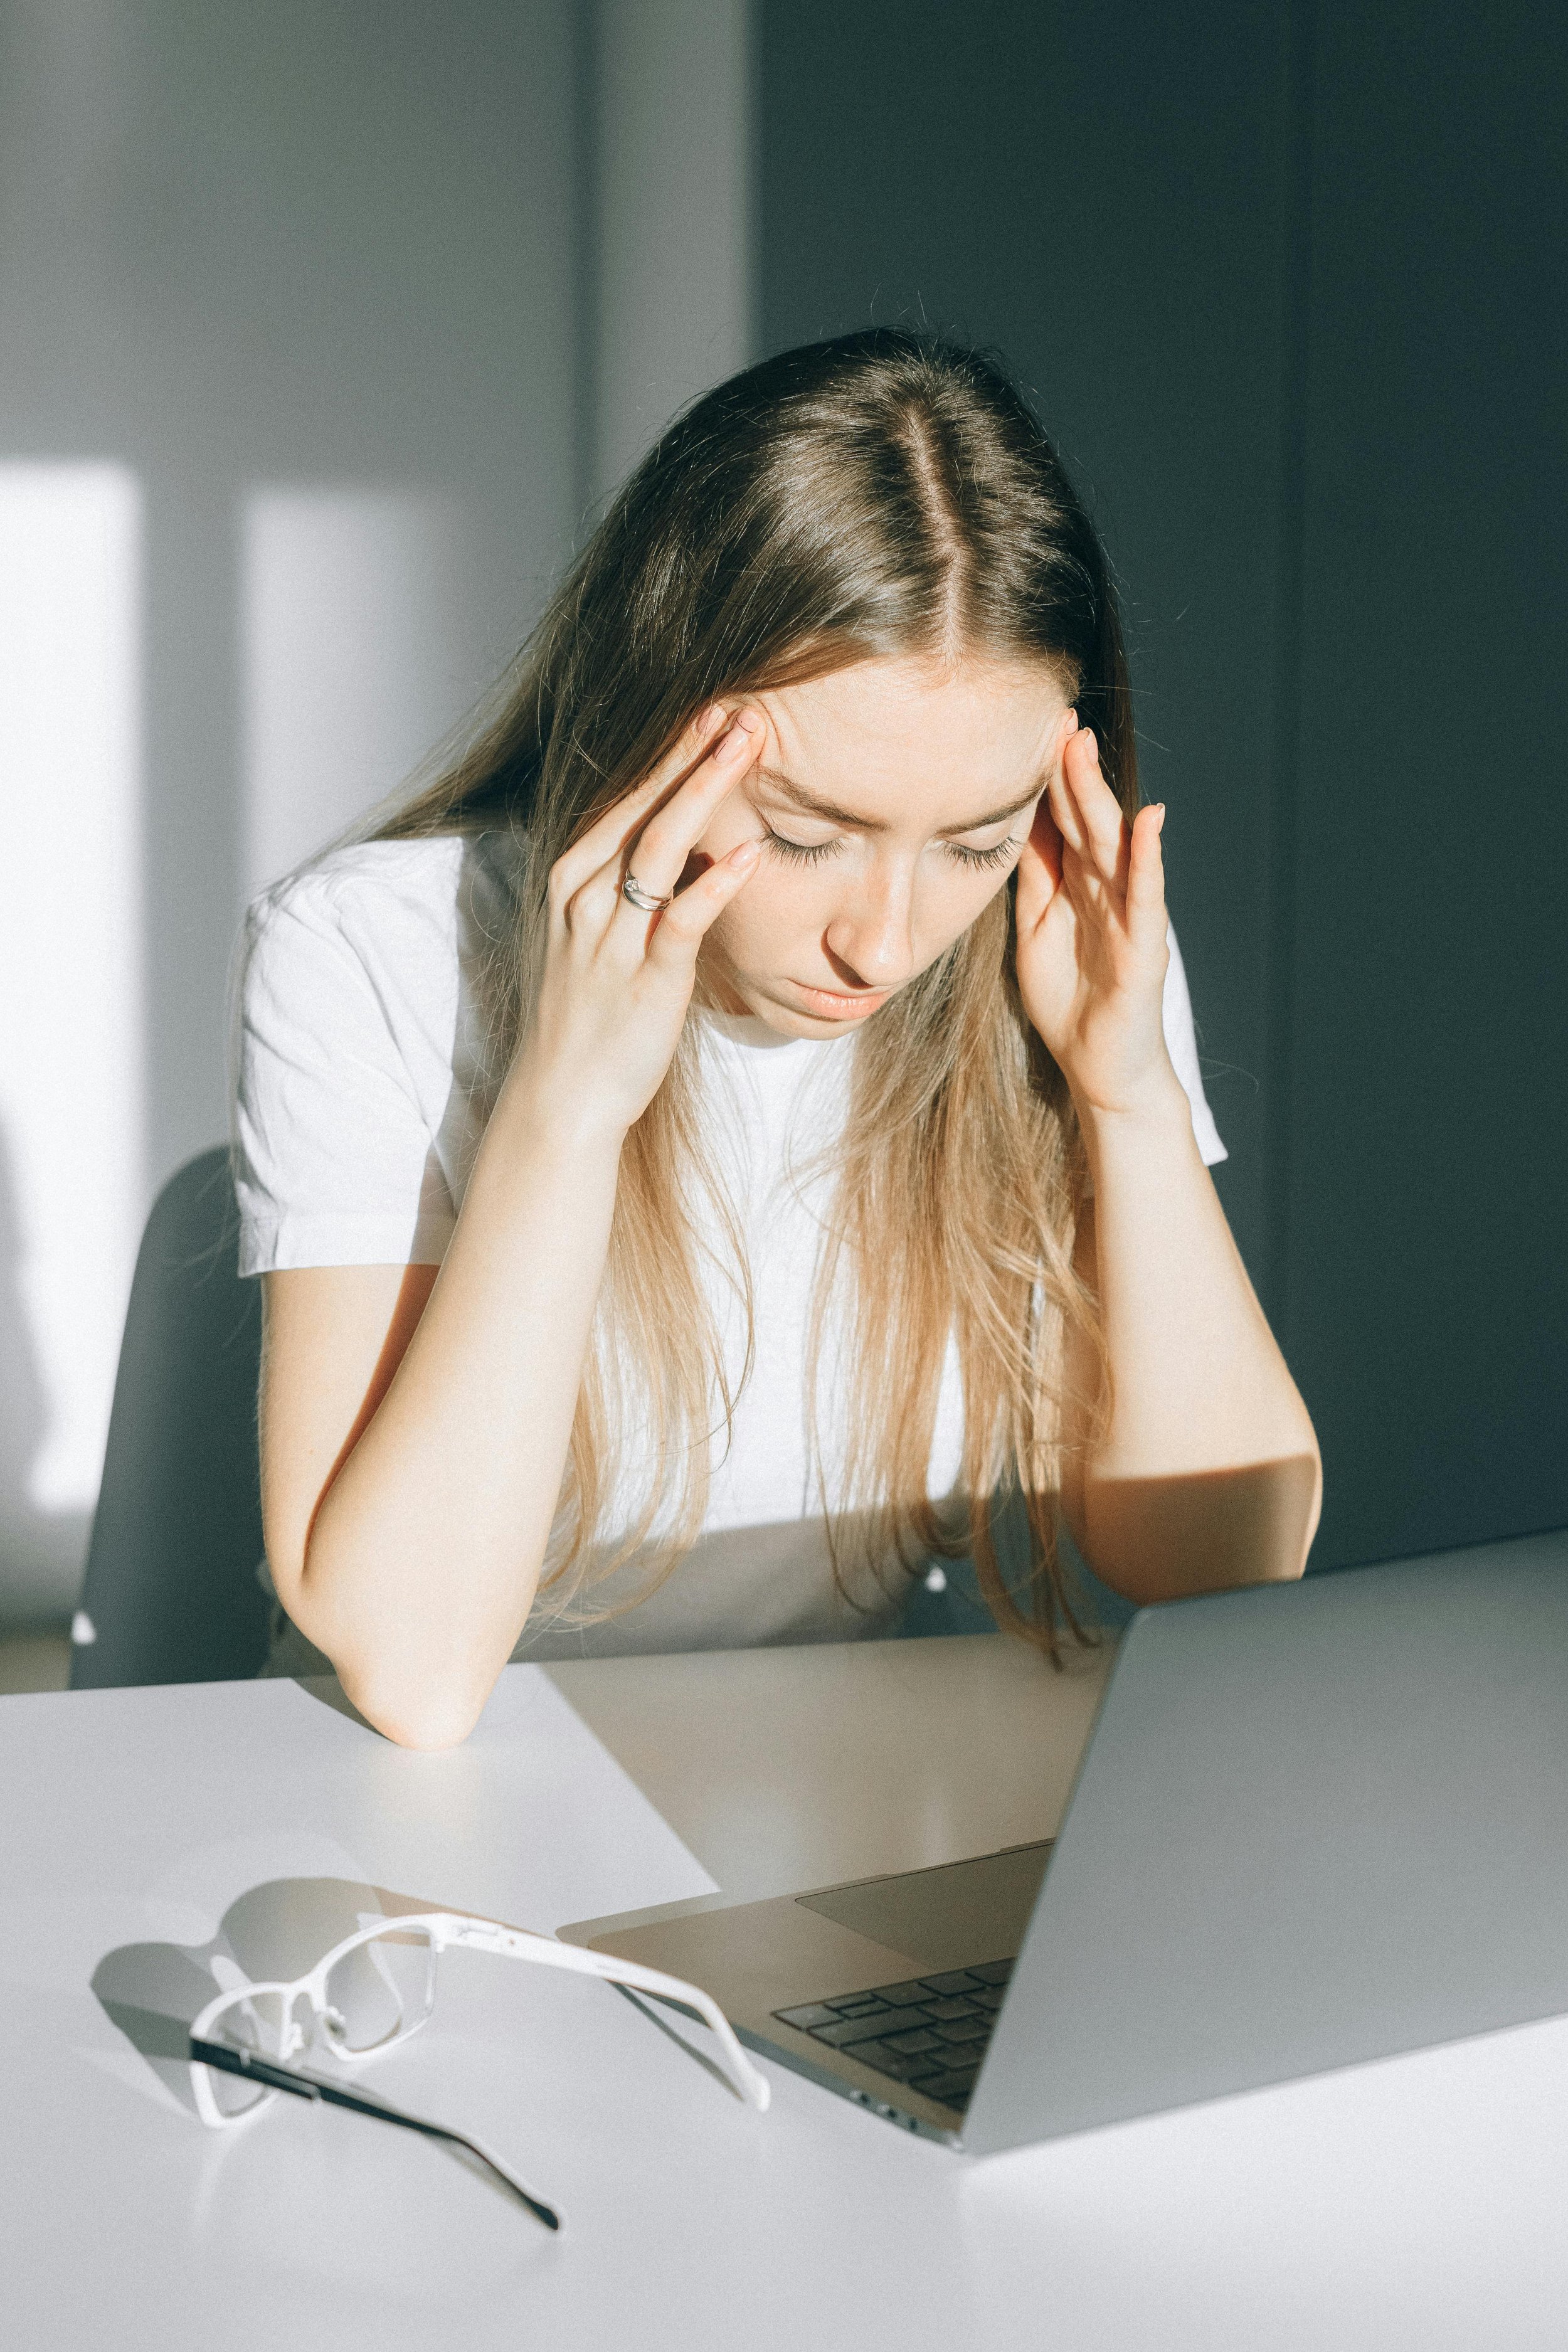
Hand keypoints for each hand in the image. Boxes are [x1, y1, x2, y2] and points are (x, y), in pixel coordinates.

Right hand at [510, 705, 763, 1138]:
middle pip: (643, 810)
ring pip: (660, 849)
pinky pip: (682, 920)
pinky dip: (716, 884)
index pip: (626, 802)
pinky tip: (749, 852)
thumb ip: (628, 891)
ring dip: (706, 793)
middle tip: (739, 709)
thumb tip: (684, 851)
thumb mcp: (595, 938)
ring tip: (747, 749)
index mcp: (571, 881)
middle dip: (692, 755)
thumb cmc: (586, 1018)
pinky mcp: (645, 980)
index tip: (713, 713)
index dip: (671, 755)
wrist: (562, 1098)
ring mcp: (612, 938)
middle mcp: (584, 899)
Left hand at [1013, 722, 1179, 1122]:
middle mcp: (1104, 891)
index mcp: (1075, 886)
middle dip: (1072, 772)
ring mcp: (1128, 914)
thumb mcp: (1034, 930)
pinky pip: (1146, 895)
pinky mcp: (1145, 946)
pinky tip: (1149, 821)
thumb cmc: (1068, 1001)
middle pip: (1085, 821)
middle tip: (1059, 721)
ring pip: (1112, 845)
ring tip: (1086, 750)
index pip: (1061, 821)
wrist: (1099, 1067)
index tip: (1031, 729)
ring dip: (1100, 797)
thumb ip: (1031, 879)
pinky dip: (1149, 858)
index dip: (1048, 779)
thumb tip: (1013, 823)